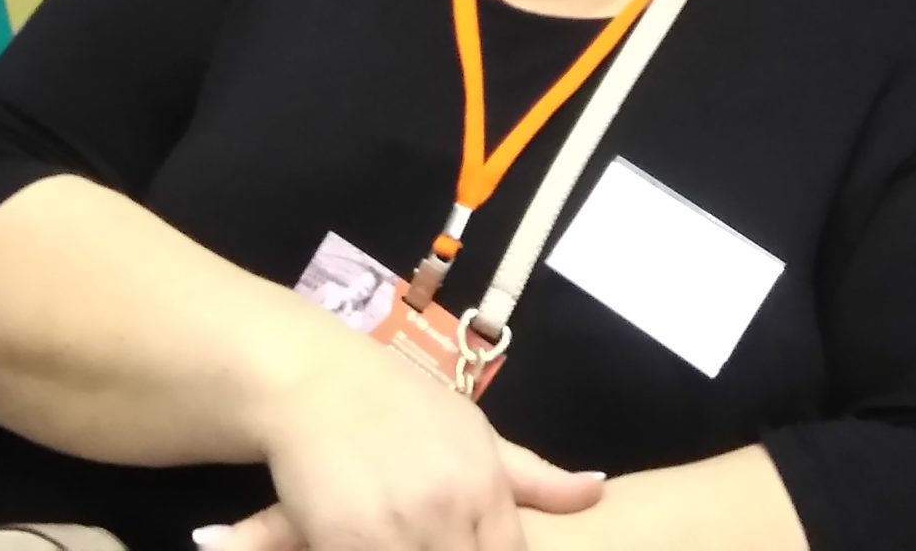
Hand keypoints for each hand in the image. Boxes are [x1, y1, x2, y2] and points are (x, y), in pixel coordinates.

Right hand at [212, 345, 604, 550]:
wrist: (317, 381)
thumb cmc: (400, 404)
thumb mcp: (475, 432)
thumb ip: (534, 477)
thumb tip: (598, 490)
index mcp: (484, 485)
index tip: (477, 547)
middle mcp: (448, 509)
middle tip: (442, 542)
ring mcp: (398, 527)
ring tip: (414, 542)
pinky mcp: (347, 539)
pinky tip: (385, 546)